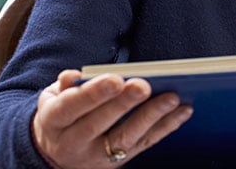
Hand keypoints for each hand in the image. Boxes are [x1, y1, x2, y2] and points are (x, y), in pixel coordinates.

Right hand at [32, 69, 192, 167]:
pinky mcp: (118, 162)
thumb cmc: (62, 114)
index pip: (71, 107)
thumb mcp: (52, 98)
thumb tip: (72, 76)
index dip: (93, 94)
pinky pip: (145, 144)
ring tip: (172, 97)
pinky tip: (183, 111)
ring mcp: (97, 156)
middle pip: (99, 124)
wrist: (54, 154)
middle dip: (124, 104)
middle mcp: (73, 143)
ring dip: (151, 117)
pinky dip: (166, 127)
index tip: (116, 79)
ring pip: (125, 138)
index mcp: (54, 121)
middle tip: (144, 86)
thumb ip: (64, 86)